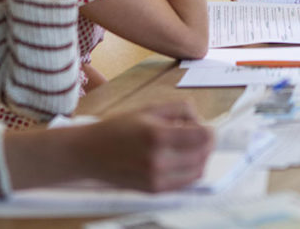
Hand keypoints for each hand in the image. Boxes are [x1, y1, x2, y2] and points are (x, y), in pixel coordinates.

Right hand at [82, 102, 213, 191]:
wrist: (90, 153)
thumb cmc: (118, 128)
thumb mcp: (149, 109)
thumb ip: (179, 109)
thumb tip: (200, 120)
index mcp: (158, 136)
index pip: (203, 137)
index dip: (209, 130)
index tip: (203, 126)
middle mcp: (159, 160)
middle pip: (204, 154)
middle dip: (206, 142)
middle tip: (196, 134)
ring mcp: (157, 179)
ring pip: (198, 170)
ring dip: (200, 157)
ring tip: (187, 147)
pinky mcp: (154, 190)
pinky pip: (186, 183)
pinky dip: (190, 171)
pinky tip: (181, 160)